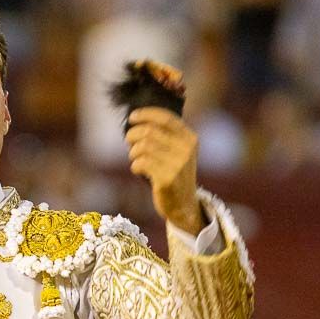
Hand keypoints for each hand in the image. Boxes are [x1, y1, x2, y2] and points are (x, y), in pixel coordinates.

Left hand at [124, 107, 201, 233]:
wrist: (184, 204)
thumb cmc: (173, 173)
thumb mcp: (177, 151)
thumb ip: (164, 135)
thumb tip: (137, 120)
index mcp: (190, 138)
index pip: (166, 118)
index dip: (146, 114)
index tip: (132, 117)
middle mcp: (186, 149)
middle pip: (149, 131)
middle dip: (133, 135)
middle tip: (129, 142)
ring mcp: (178, 164)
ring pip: (143, 147)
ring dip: (133, 152)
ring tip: (135, 159)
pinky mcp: (167, 179)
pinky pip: (141, 163)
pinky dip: (135, 166)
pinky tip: (139, 170)